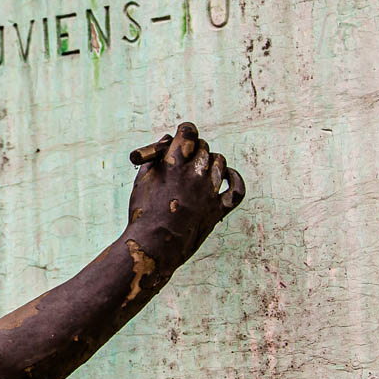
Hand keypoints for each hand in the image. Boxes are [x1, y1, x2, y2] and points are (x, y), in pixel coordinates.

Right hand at [126, 122, 244, 270]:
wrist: (152, 247)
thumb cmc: (142, 214)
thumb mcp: (142, 181)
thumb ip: (155, 156)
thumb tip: (167, 139)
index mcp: (173, 164)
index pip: (189, 133)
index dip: (186, 131)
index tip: (184, 133)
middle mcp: (194, 175)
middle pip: (204, 147)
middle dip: (195, 148)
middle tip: (187, 157)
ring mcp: (209, 192)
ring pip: (219, 163)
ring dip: (210, 162)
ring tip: (199, 170)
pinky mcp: (218, 209)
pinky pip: (237, 189)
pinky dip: (235, 178)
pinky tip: (228, 175)